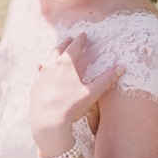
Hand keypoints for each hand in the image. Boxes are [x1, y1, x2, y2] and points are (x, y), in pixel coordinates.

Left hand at [29, 33, 124, 151]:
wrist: (47, 123)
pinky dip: (43, 67)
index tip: (83, 35)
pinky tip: (41, 68)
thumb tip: (122, 67)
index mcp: (66, 64)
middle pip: (59, 49)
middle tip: (70, 38)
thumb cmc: (71, 107)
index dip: (80, 40)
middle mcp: (51, 66)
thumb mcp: (92, 93)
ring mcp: (41, 76)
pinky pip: (40, 72)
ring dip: (54, 53)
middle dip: (66, 43)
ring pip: (48, 59)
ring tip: (58, 51)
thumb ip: (106, 79)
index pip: (74, 47)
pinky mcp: (35, 86)